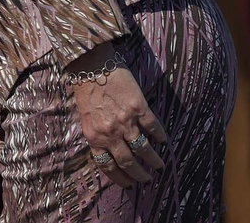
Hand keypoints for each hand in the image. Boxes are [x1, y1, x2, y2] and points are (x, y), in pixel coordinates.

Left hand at [71, 50, 167, 187]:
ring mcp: (125, 121)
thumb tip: (108, 150)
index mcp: (94, 136)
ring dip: (153, 160)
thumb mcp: (85, 117)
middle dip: (140, 175)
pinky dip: (160, 136)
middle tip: (147, 180)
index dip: (120, 178)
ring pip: (143, 150)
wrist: (90, 64)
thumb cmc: (85, 89)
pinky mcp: (138, 107)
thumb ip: (96, 134)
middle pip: (128, 162)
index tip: (129, 184)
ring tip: (160, 165)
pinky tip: (164, 140)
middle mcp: (110, 133)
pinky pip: (153, 127)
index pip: (108, 166)